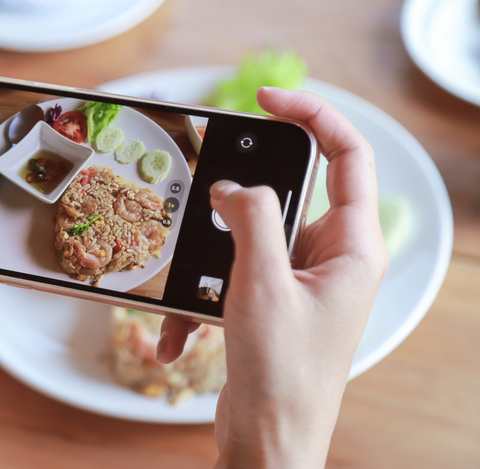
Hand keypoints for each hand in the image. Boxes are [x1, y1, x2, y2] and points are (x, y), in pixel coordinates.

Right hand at [158, 87, 388, 467]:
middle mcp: (332, 256)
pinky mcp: (274, 299)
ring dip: (215, 261)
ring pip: (252, 236)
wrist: (271, 439)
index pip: (346, 155)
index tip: (268, 99)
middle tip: (210, 201)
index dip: (312, 115)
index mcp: (352, 246)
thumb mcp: (263, 286)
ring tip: (198, 294)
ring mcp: (302, 279)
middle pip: (290, 194)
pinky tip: (182, 333)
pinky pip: (234, 275)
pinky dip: (205, 296)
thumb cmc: (284, 374)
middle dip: (242, 201)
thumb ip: (251, 221)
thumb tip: (232, 187)